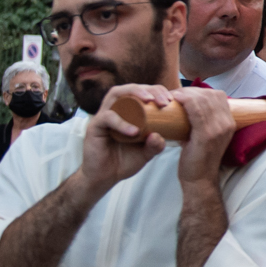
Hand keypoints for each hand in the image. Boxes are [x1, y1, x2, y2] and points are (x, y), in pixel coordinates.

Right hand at [76, 84, 170, 203]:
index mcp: (128, 111)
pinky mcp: (95, 126)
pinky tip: (134, 131)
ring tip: (150, 102)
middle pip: (130, 88)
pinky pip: (107, 117)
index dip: (157, 91)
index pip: (142, 92)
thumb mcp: (145, 153)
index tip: (171, 100)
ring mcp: (103, 116)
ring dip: (135, 94)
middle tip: (164, 101)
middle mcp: (115, 109)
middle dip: (149, 90)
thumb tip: (159, 136)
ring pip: (116, 94)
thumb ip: (155, 145)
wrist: (104, 178)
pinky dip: (122, 122)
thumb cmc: (124, 161)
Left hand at [173, 87, 236, 189]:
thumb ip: (201, 122)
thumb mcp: (205, 136)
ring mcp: (218, 129)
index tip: (184, 93)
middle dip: (191, 90)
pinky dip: (185, 101)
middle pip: (210, 95)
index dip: (200, 91)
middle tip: (175, 94)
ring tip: (172, 96)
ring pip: (203, 100)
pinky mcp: (206, 135)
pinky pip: (196, 111)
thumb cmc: (198, 158)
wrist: (199, 180)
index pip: (218, 96)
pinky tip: (176, 100)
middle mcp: (227, 124)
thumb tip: (185, 108)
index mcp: (229, 122)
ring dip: (186, 94)